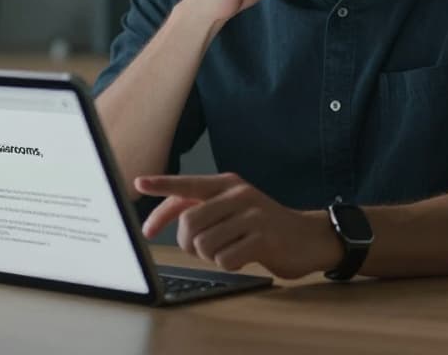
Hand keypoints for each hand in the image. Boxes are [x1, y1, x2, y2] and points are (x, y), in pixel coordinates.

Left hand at [135, 173, 340, 278]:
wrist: (308, 237)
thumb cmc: (263, 225)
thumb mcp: (234, 208)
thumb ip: (201, 208)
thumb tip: (158, 219)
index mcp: (228, 184)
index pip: (188, 184)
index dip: (162, 185)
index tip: (139, 183)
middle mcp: (238, 195)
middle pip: (189, 222)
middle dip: (188, 242)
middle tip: (202, 247)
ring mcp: (252, 215)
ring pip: (204, 244)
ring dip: (210, 256)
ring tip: (229, 249)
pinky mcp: (264, 238)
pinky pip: (225, 259)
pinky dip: (228, 264)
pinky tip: (243, 257)